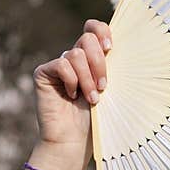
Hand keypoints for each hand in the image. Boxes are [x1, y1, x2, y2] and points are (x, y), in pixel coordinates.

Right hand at [31, 18, 111, 166]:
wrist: (75, 141)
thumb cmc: (98, 119)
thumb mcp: (112, 91)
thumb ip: (113, 69)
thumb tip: (125, 48)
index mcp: (93, 59)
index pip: (94, 28)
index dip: (102, 31)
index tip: (111, 48)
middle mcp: (75, 58)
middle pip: (87, 38)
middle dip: (100, 62)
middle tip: (104, 87)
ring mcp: (58, 65)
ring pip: (76, 55)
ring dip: (88, 79)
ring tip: (92, 99)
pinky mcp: (43, 73)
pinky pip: (61, 65)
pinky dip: (72, 81)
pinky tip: (71, 96)